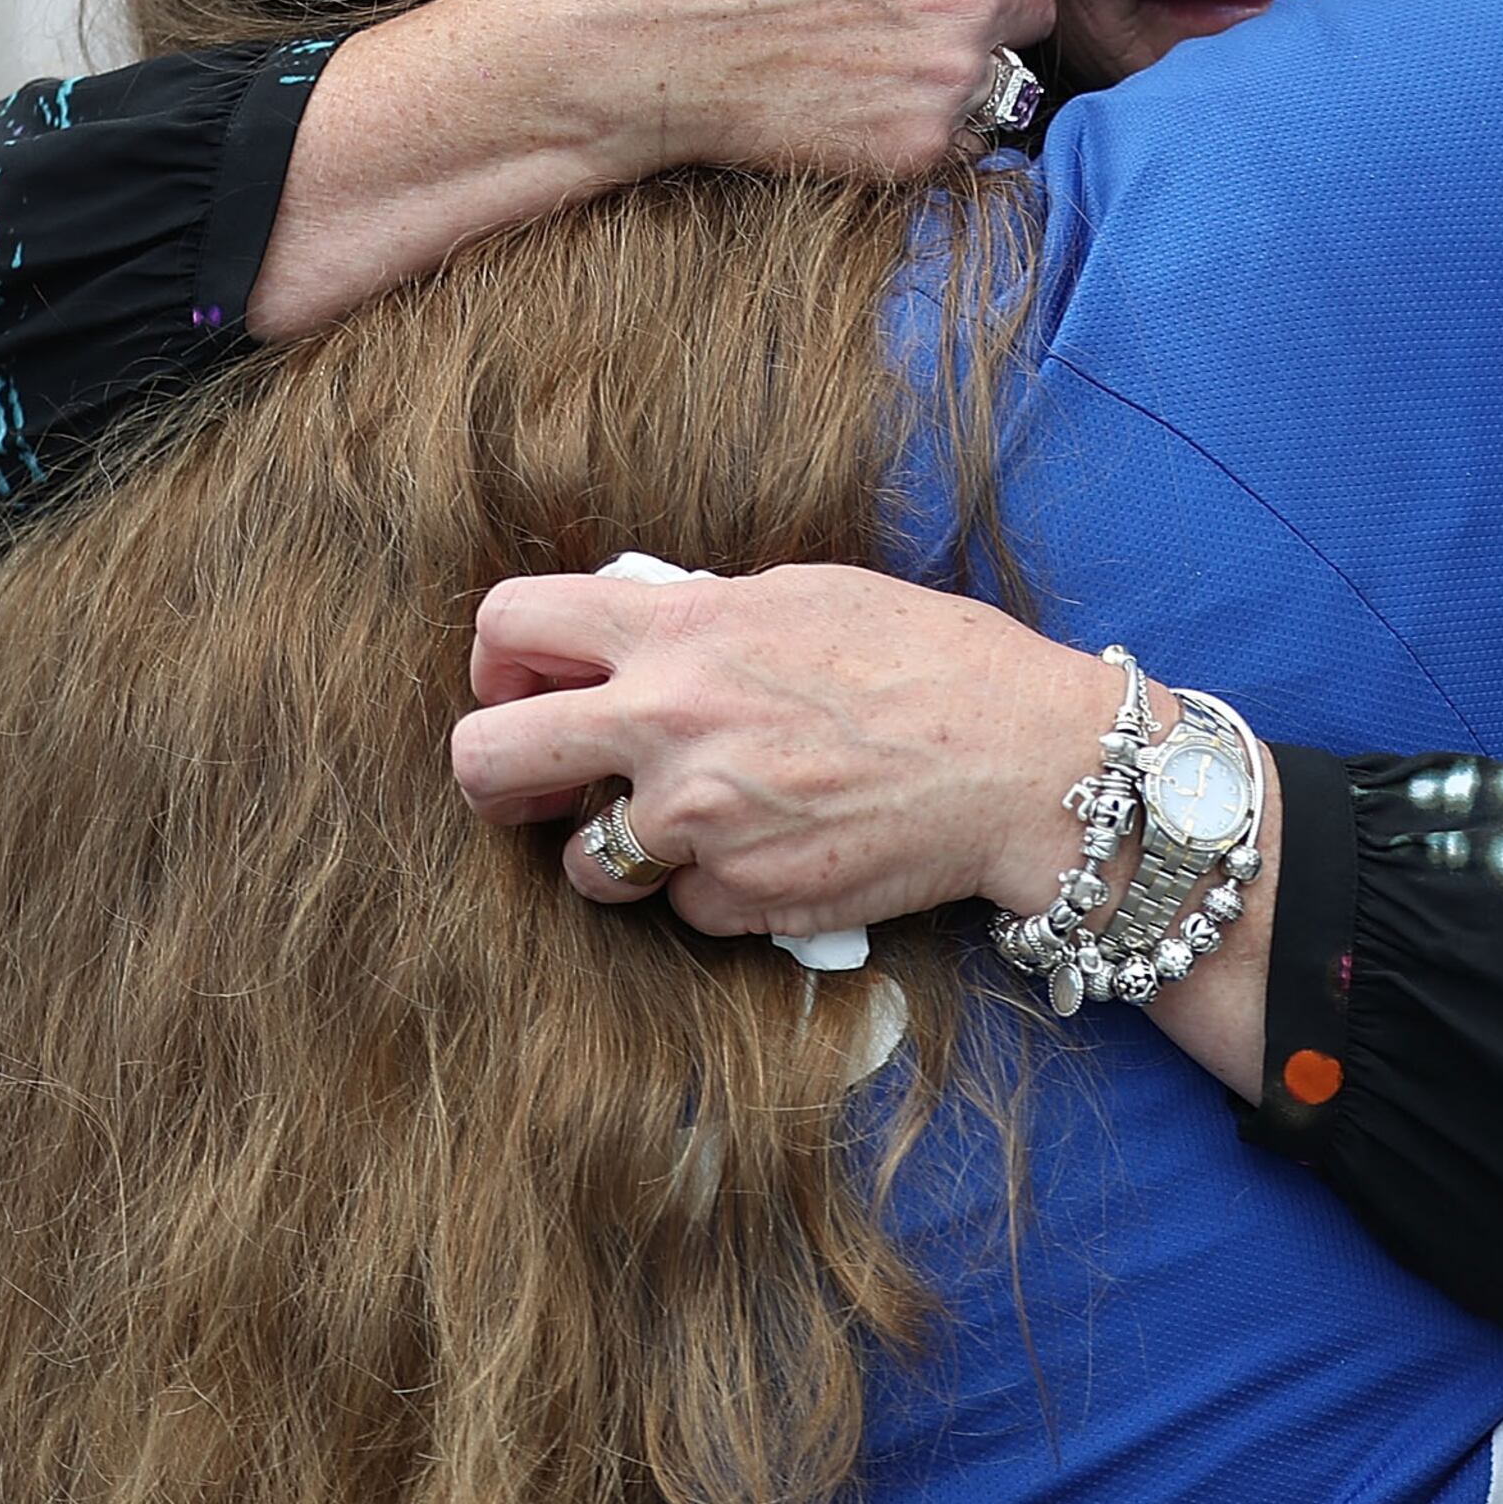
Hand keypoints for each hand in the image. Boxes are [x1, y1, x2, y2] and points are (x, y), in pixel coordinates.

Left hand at [448, 563, 1114, 936]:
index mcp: (676, 630)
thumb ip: (693, 618)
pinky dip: (712, 889)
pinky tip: (774, 846)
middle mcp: (667, 725)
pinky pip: (680, 908)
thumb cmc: (923, 657)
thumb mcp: (796, 594)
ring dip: (619, 851)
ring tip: (693, 820)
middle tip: (539, 783)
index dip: (499, 661)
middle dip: (496, 777)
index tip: (526, 685)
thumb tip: (624, 639)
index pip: (507, 624)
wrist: (1016, 757)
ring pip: (580, 865)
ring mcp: (698, 823)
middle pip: (485, 761)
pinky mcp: (740, 901)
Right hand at [499, 0, 1058, 182]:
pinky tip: (860, 113)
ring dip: (961, 70)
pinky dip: (928, 131)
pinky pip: (966, 140)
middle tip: (901, 22)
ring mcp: (947, 75)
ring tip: (878, 72)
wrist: (628, 50)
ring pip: (1003, 72)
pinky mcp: (920, 148)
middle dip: (978, 3)